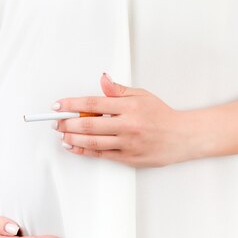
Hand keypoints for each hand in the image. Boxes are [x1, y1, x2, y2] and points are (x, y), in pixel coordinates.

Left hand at [52, 72, 195, 166]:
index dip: (72, 104)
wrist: (183, 137)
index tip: (58, 105)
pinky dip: (83, 150)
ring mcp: (128, 143)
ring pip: (92, 141)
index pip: (93, 103)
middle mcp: (128, 125)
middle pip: (89, 124)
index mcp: (130, 107)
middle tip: (55, 121)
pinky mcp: (128, 158)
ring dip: (72, 137)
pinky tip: (72, 145)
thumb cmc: (161, 115)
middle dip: (67, 122)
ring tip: (60, 133)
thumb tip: (102, 79)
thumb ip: (118, 90)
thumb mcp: (142, 95)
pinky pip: (100, 154)